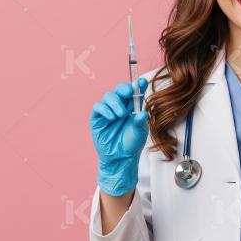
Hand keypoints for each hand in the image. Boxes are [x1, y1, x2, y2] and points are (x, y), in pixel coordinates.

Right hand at [89, 78, 148, 195]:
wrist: (120, 158)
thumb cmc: (132, 143)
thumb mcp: (140, 132)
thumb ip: (140, 121)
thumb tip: (143, 112)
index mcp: (132, 106)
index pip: (135, 92)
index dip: (138, 85)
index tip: (142, 82)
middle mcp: (120, 105)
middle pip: (120, 90)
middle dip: (124, 88)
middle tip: (129, 92)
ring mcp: (108, 111)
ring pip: (108, 96)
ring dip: (115, 102)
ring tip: (121, 115)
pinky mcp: (97, 118)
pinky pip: (98, 107)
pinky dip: (105, 109)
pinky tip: (112, 117)